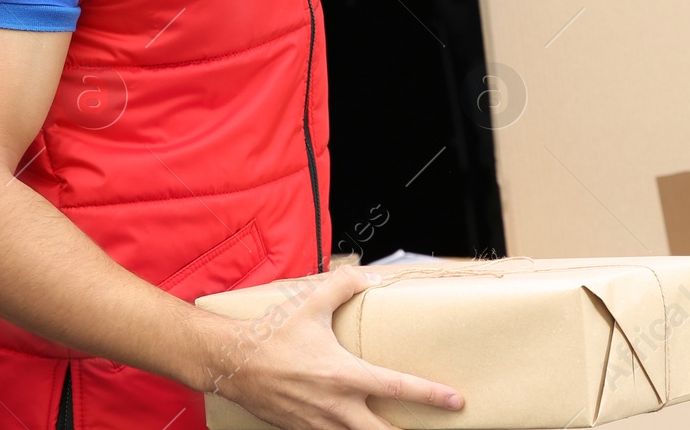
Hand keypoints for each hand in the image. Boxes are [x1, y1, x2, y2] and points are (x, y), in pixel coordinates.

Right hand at [205, 265, 463, 428]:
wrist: (233, 363)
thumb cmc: (273, 335)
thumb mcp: (310, 304)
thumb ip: (343, 286)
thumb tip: (370, 275)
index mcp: (344, 375)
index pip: (398, 388)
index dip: (431, 395)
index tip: (456, 401)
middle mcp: (337, 407)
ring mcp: (320, 425)